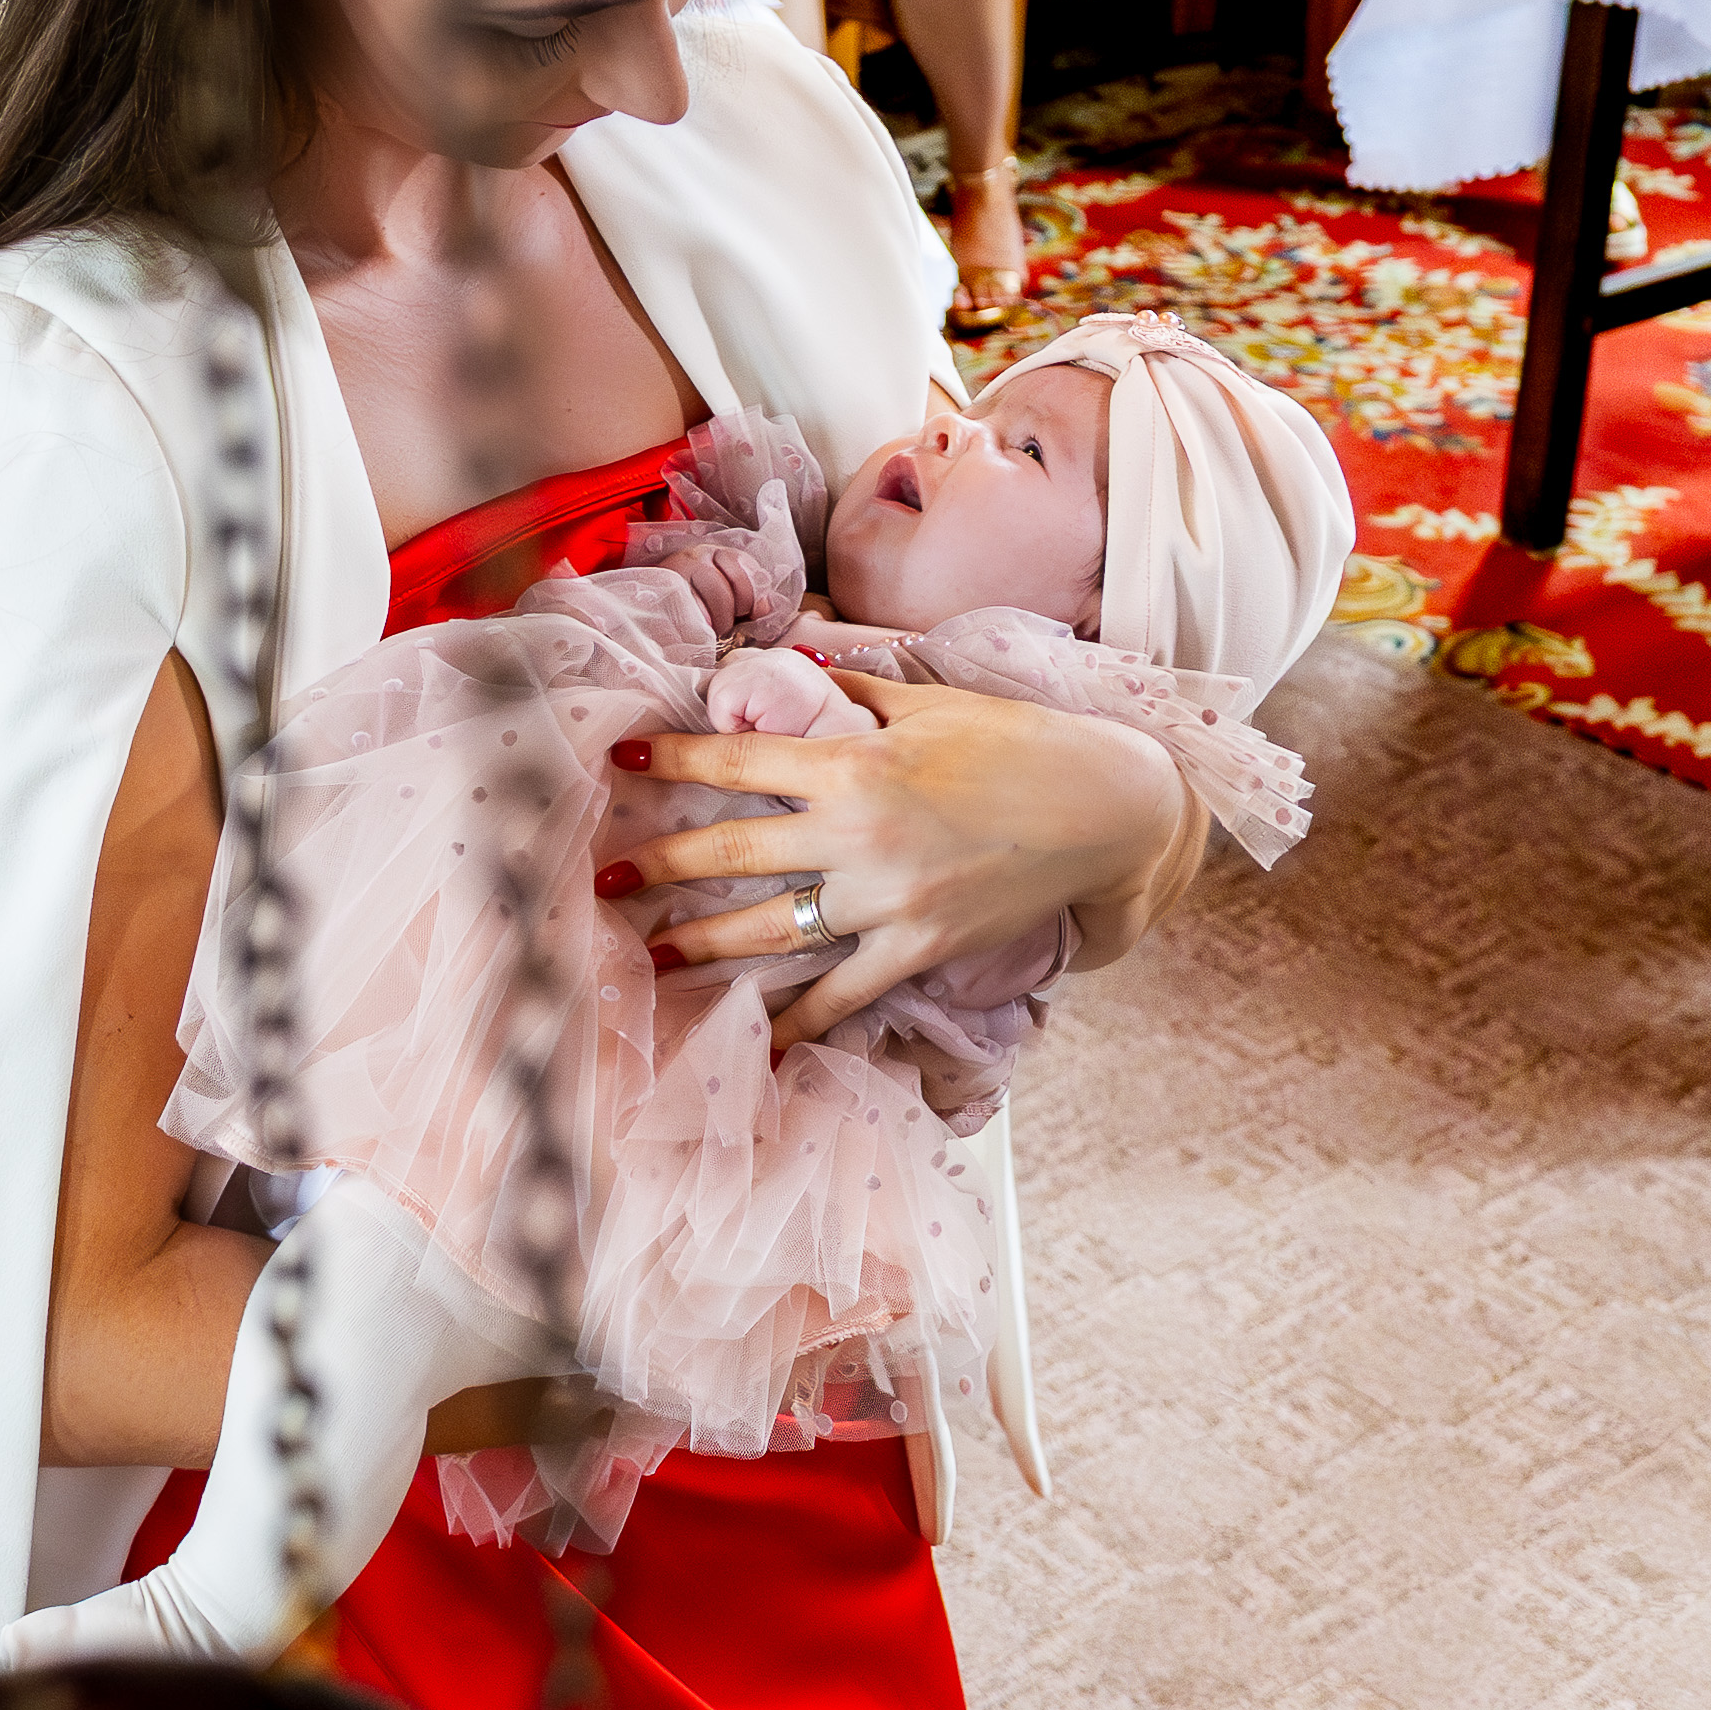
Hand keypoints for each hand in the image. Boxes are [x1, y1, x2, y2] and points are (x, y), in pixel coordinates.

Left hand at [607, 668, 1194, 1046]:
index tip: (617, 757)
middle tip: (604, 879)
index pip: (739, 759)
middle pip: (734, 851)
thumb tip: (792, 665)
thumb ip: (853, 689)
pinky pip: (842, 993)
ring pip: (771, 929)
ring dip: (701, 945)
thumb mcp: (932, 701)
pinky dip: (798, 1024)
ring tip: (650, 955)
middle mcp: (859, 833)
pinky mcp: (918, 947)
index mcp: (856, 762)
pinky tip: (758, 1044)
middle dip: (662, 865)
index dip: (672, 758)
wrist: (1106, 811)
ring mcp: (887, 898)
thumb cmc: (1019, 744)